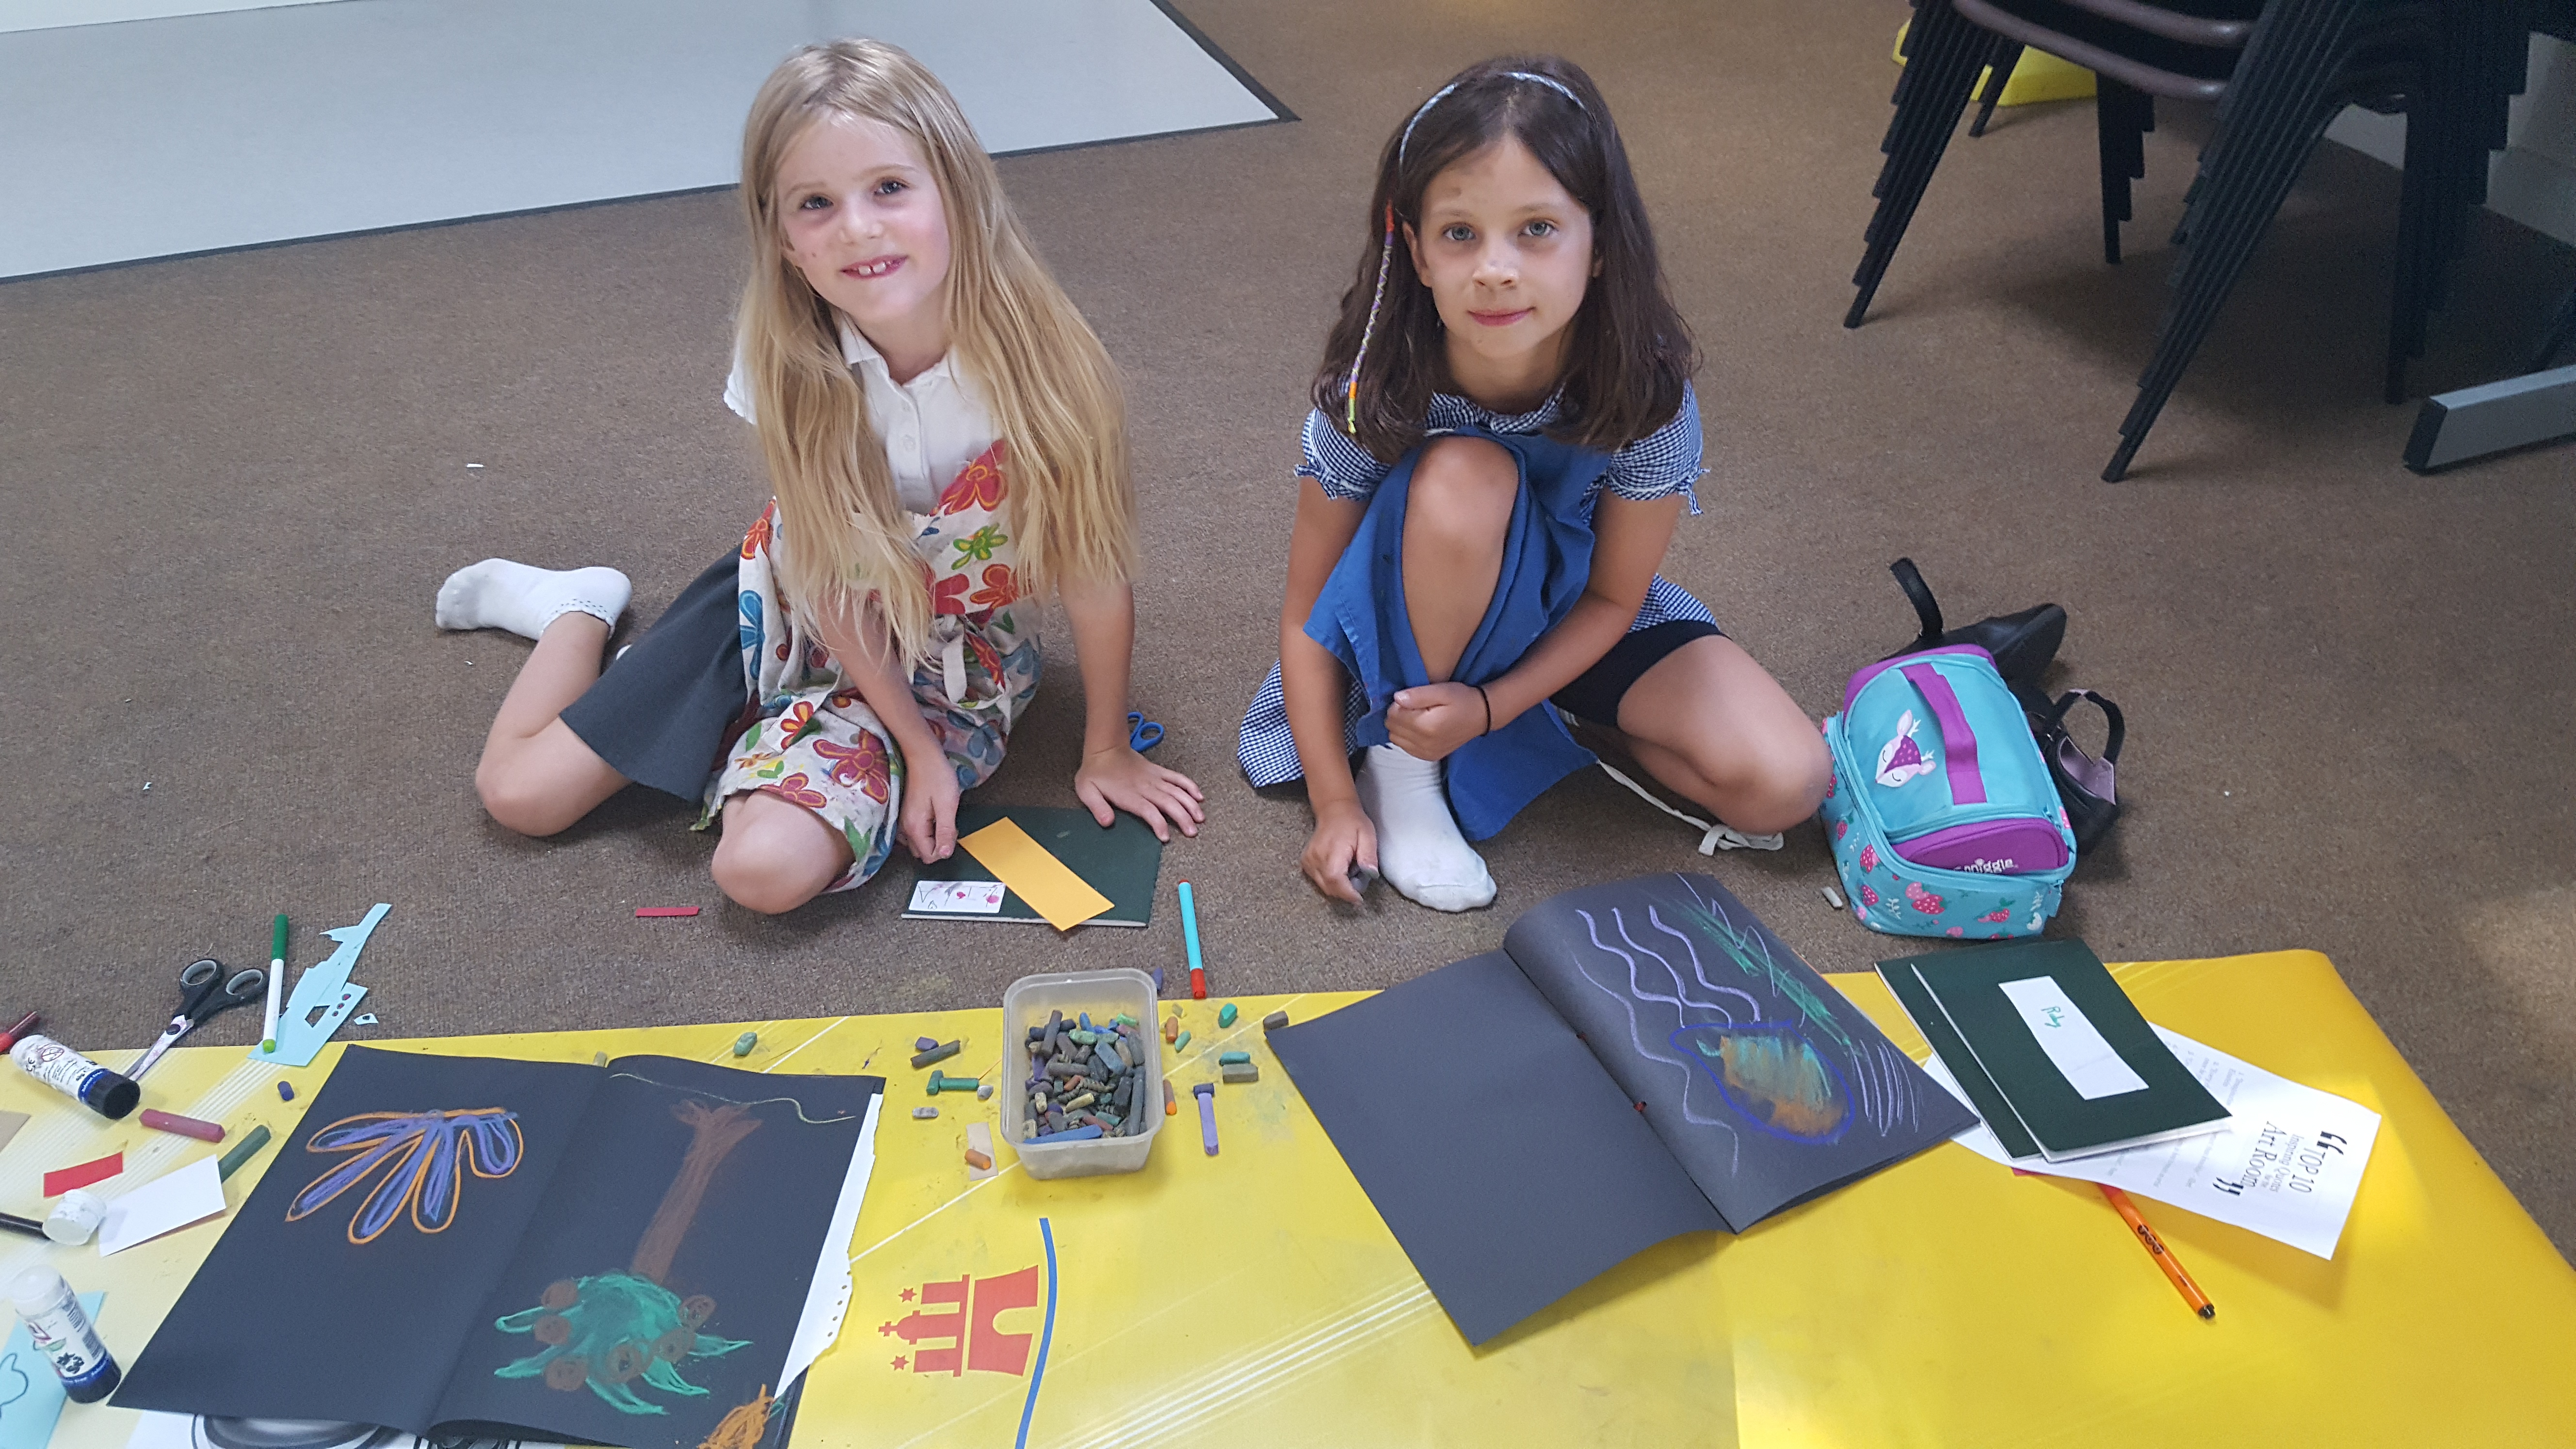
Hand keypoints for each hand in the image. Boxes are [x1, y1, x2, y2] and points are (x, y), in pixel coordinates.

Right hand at [900, 746, 961, 862]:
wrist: (922, 755)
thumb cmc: (937, 776)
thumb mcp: (947, 804)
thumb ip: (946, 831)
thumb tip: (945, 854)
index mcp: (915, 828)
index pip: (929, 856)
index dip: (945, 848)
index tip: (952, 829)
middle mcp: (905, 828)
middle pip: (922, 852)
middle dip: (937, 845)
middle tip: (948, 824)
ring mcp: (903, 821)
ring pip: (918, 843)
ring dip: (931, 838)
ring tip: (941, 819)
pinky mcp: (906, 813)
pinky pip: (915, 832)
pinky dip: (925, 830)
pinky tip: (933, 816)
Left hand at [1075, 745, 1204, 841]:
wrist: (1105, 748)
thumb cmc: (1095, 772)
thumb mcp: (1087, 791)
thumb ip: (1097, 807)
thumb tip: (1107, 822)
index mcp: (1130, 794)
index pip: (1149, 811)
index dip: (1159, 824)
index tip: (1165, 837)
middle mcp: (1146, 787)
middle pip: (1169, 803)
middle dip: (1183, 818)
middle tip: (1192, 832)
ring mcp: (1155, 778)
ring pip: (1177, 792)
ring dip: (1190, 805)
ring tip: (1200, 818)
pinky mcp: (1159, 772)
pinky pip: (1177, 778)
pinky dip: (1190, 786)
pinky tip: (1199, 796)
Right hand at [1301, 797, 1378, 904]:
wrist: (1334, 809)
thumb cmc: (1352, 822)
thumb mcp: (1367, 835)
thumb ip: (1368, 856)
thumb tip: (1370, 874)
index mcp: (1332, 852)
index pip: (1336, 882)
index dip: (1348, 894)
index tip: (1359, 900)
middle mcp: (1316, 858)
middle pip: (1329, 888)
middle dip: (1345, 891)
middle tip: (1358, 881)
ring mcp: (1309, 861)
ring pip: (1323, 886)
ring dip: (1338, 886)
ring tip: (1349, 871)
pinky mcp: (1306, 862)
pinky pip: (1318, 880)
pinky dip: (1330, 880)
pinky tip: (1338, 869)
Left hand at [1385, 681, 1488, 761]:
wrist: (1481, 716)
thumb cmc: (1462, 700)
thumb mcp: (1442, 691)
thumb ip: (1418, 695)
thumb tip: (1396, 699)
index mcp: (1426, 726)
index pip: (1393, 715)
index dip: (1398, 704)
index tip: (1411, 699)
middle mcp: (1424, 744)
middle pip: (1392, 728)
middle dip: (1397, 715)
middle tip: (1414, 707)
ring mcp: (1426, 753)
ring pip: (1395, 739)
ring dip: (1400, 727)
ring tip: (1417, 717)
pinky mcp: (1428, 757)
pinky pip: (1405, 747)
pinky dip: (1406, 737)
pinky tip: (1419, 728)